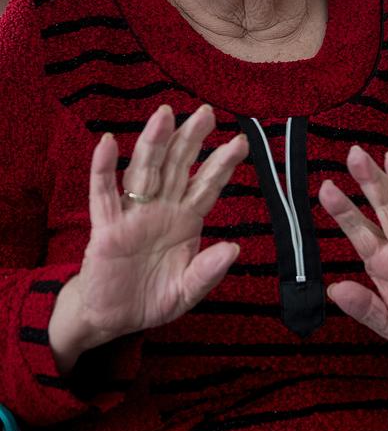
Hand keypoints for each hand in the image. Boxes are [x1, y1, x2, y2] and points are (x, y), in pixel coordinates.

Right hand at [49, 104, 247, 371]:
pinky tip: (109, 142)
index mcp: (186, 219)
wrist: (112, 319)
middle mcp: (161, 208)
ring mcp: (133, 214)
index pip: (207, 185)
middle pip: (177, 166)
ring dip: (153, 142)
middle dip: (191, 139)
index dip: (222, 164)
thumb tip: (233, 249)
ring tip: (164, 115)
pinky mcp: (106, 227)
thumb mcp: (186, 292)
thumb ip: (207, 272)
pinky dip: (104, 168)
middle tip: (206, 112)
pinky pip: (104, 193)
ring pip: (144, 171)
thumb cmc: (152, 298)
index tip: (241, 142)